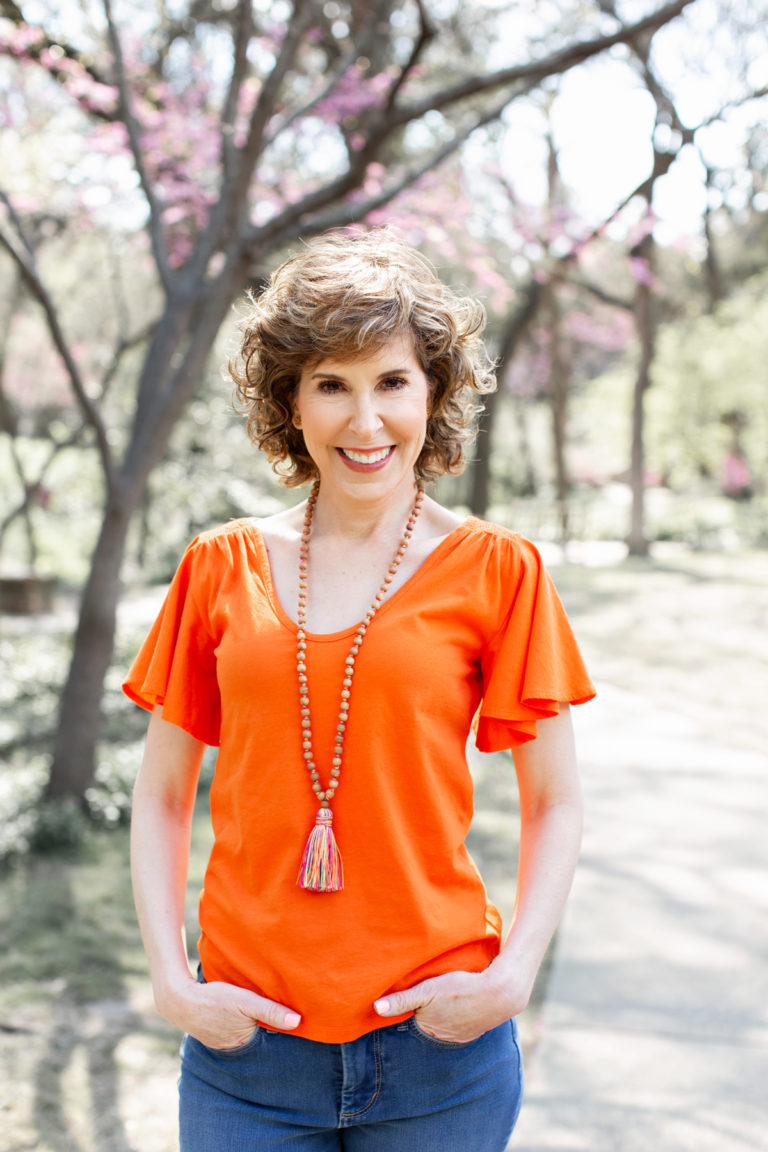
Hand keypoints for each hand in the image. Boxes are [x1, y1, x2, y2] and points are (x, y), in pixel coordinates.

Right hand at [157, 975, 300, 1049]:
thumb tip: (298, 1022)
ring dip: (247, 1023)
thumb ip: (271, 1011)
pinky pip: (227, 1029)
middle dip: (263, 1027)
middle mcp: (232, 1046)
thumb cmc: (215, 999)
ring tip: (252, 1012)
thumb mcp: (246, 1001)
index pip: (268, 1037)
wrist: (178, 999)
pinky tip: (232, 1012)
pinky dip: (232, 1022)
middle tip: (275, 1012)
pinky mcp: (209, 1033)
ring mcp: (219, 1041)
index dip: (277, 1027)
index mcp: (243, 1041)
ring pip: (241, 1032)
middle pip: (254, 1035)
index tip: (289, 1019)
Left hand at [374, 968, 522, 1044]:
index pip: (413, 1019)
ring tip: (444, 999)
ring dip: (443, 1014)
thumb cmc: (460, 989)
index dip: (410, 1008)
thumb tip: (375, 1007)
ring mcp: (461, 1036)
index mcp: (429, 1028)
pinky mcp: (475, 1030)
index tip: (412, 997)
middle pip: (428, 1023)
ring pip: (445, 1024)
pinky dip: (458, 1015)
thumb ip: (402, 999)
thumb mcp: (427, 990)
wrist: (499, 994)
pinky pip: (461, 1024)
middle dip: (426, 1013)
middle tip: (429, 996)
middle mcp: (443, 1037)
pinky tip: (460, 1003)